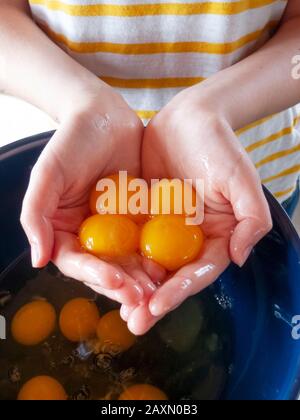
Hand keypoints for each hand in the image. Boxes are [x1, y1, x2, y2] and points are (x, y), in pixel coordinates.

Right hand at [20, 86, 163, 306]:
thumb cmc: (72, 140)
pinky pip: (150, 242)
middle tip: (143, 299)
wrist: (105, 115)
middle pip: (105, 268)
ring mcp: (117, 229)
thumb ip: (37, 214)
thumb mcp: (49, 174)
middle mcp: (91, 236)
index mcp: (66, 230)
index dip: (95, 275)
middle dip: (123, 286)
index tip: (116, 282)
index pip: (77, 262)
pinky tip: (172, 266)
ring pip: (130, 261)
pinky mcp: (139, 219)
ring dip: (143, 279)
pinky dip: (159, 256)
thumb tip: (37, 260)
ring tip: (159, 291)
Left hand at [122, 86, 271, 333]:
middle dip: (152, 300)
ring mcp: (164, 230)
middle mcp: (189, 240)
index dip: (180, 291)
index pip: (198, 272)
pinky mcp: (143, 216)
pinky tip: (102, 272)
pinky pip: (129, 240)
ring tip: (116, 308)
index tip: (158, 306)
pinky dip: (118, 257)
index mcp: (215, 237)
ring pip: (147, 264)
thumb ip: (250, 218)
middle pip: (171, 276)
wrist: (189, 118)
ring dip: (132, 287)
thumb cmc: (219, 146)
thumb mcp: (241, 178)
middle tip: (134, 322)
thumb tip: (239, 258)